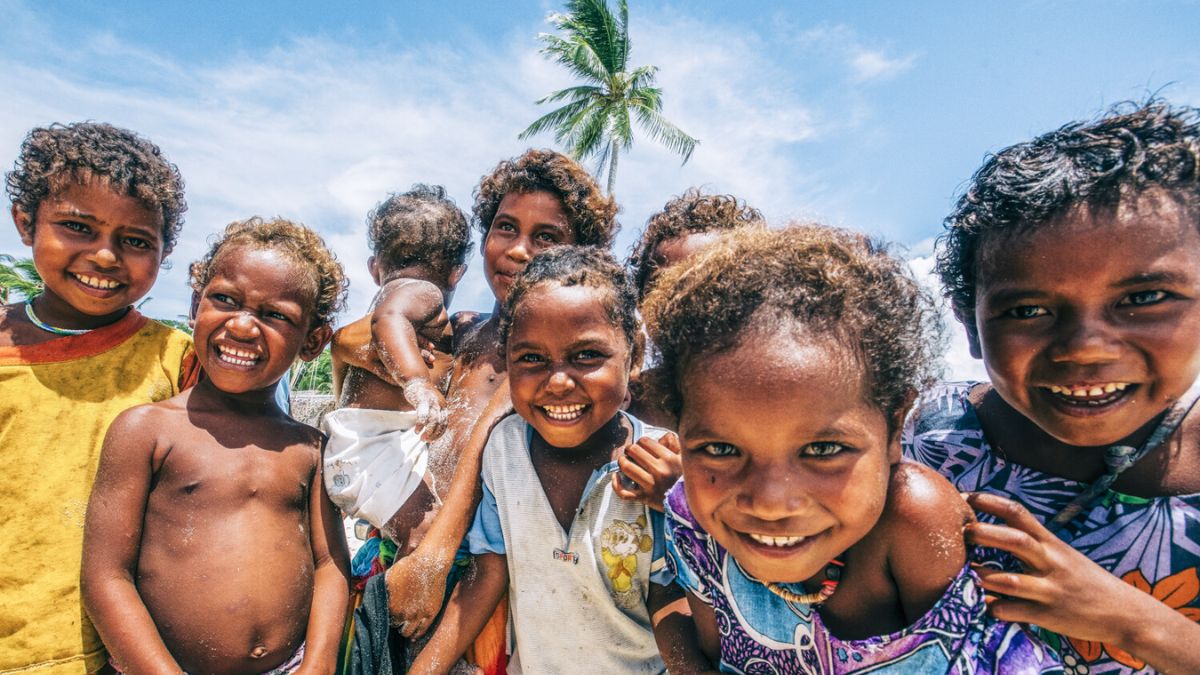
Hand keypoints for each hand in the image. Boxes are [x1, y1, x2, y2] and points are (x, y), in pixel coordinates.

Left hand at [385, 552, 449, 639]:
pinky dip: (416, 634)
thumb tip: (375, 597)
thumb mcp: (388, 577)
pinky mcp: (430, 613)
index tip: (389, 615)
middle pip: (396, 628)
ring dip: (405, 631)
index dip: (387, 618)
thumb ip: (382, 592)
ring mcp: (418, 615)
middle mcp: (404, 613)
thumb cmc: (408, 566)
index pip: (385, 620)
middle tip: (397, 620)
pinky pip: (422, 630)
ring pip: (408, 633)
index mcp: (391, 606)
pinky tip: (414, 634)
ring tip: (405, 627)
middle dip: (395, 625)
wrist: (429, 563)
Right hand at [404, 379, 447, 441]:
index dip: (438, 434)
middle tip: (425, 440)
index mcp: (443, 406)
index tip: (432, 440)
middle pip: (439, 423)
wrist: (416, 381)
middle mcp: (439, 404)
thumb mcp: (431, 406)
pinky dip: (420, 424)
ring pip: (433, 420)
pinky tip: (416, 430)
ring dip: (427, 431)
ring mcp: (431, 401)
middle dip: (433, 434)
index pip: (444, 423)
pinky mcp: (422, 400)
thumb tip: (431, 431)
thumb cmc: (423, 396)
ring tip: (421, 437)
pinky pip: (423, 414)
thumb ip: (432, 416)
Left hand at [613, 432, 682, 511]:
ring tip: (624, 461)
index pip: (644, 441)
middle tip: (632, 453)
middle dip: (630, 449)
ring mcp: (650, 485)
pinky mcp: (645, 498)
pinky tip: (616, 476)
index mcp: (668, 458)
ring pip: (627, 468)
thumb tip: (665, 436)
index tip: (642, 447)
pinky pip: (624, 492)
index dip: (640, 442)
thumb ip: (676, 444)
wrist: (692, 504)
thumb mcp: (686, 459)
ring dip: (622, 462)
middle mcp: (659, 470)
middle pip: (634, 451)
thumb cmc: (687, 479)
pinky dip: (616, 484)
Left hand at [965, 492, 1165, 645]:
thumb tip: (991, 533)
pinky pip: (1016, 612)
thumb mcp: (1063, 555)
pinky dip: (996, 609)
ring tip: (966, 574)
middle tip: (961, 533)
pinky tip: (985, 606)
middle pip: (1016, 541)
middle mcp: (1051, 563)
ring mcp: (1050, 591)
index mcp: (1052, 543)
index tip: (964, 496)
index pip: (1019, 513)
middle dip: (985, 534)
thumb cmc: (1086, 581)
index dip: (990, 502)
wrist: (1127, 613)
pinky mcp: (1050, 617)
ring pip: (1012, 581)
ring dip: (984, 577)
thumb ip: (1032, 544)